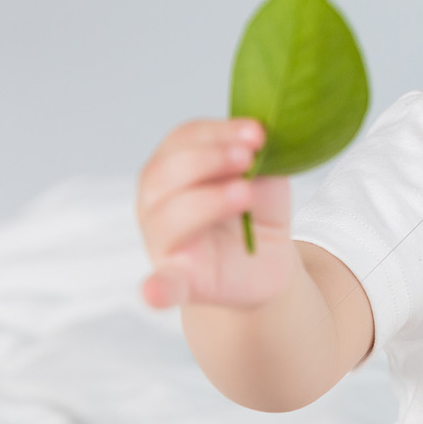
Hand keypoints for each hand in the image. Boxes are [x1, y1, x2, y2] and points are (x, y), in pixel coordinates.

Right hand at [136, 118, 294, 309]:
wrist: (267, 262)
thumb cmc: (257, 211)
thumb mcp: (265, 177)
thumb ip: (258, 159)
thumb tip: (257, 140)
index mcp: (176, 168)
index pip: (182, 139)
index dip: (216, 132)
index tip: (256, 132)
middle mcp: (159, 203)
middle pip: (162, 175)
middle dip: (208, 159)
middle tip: (248, 157)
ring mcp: (165, 244)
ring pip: (165, 218)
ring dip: (207, 200)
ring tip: (245, 192)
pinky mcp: (181, 283)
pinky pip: (162, 285)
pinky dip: (157, 287)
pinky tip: (154, 291)